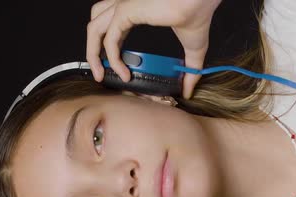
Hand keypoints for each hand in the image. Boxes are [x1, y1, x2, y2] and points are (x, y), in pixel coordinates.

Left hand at [86, 0, 222, 98]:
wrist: (202, 0)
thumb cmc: (199, 11)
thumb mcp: (194, 48)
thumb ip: (189, 69)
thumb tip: (189, 90)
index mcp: (137, 8)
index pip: (110, 25)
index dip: (106, 46)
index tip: (116, 68)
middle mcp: (126, 4)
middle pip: (95, 25)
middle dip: (93, 50)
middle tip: (100, 73)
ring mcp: (123, 6)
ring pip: (93, 29)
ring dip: (93, 54)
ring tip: (102, 74)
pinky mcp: (125, 11)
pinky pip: (109, 40)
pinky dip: (112, 58)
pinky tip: (124, 72)